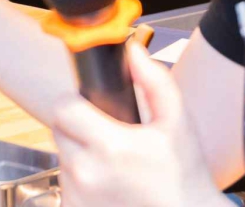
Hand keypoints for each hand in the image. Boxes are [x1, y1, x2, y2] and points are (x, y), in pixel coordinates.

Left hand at [53, 44, 226, 206]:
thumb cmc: (184, 177)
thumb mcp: (178, 125)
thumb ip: (155, 83)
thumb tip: (133, 52)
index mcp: (109, 147)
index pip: (62, 108)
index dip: (76, 104)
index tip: (92, 110)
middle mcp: (86, 172)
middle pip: (60, 130)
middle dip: (79, 128)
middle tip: (108, 137)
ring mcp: (77, 194)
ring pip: (62, 157)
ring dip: (80, 155)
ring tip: (112, 164)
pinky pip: (65, 183)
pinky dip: (81, 180)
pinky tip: (108, 182)